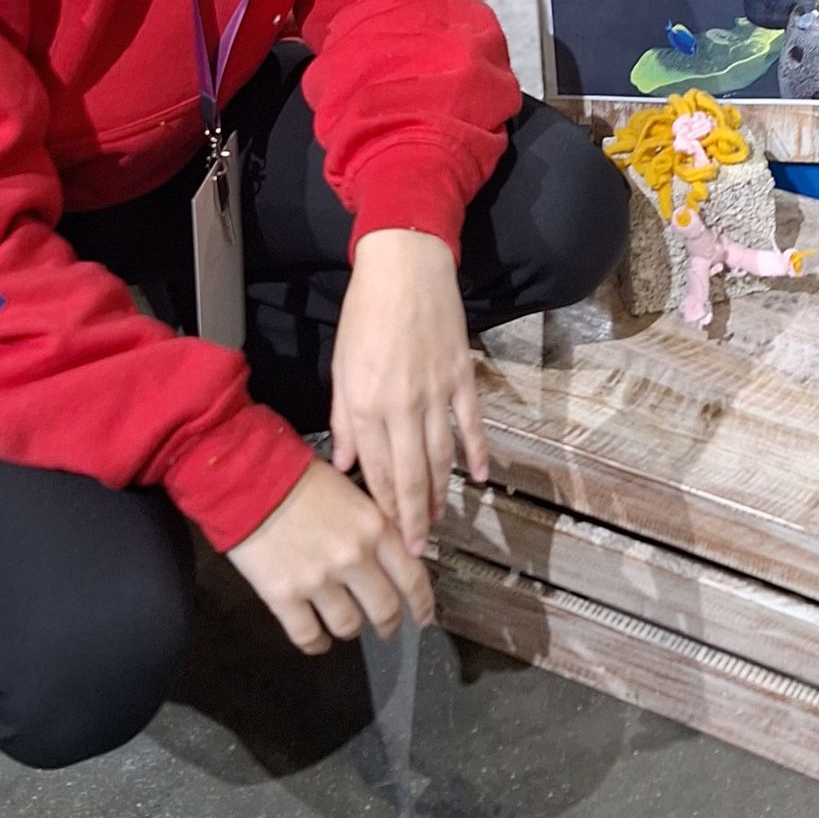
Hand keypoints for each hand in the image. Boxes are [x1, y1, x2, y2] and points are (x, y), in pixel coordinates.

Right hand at [226, 458, 433, 653]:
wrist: (246, 476)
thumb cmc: (295, 475)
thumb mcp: (349, 489)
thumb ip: (373, 522)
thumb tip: (394, 551)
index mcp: (373, 526)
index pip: (412, 576)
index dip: (423, 602)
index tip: (425, 615)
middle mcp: (352, 557)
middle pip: (385, 609)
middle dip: (389, 623)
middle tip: (387, 627)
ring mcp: (318, 580)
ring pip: (349, 627)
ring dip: (351, 630)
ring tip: (346, 625)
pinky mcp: (284, 596)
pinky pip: (309, 636)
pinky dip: (316, 643)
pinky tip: (317, 639)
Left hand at [329, 227, 489, 556]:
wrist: (404, 267)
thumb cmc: (364, 313)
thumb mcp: (340, 364)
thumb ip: (343, 417)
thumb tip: (344, 463)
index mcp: (366, 403)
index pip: (375, 469)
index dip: (384, 506)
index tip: (388, 536)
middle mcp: (401, 406)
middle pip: (409, 474)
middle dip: (413, 516)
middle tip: (418, 550)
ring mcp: (435, 393)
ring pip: (440, 457)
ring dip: (440, 492)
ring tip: (439, 520)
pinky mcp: (461, 378)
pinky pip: (471, 425)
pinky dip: (476, 454)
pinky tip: (478, 478)